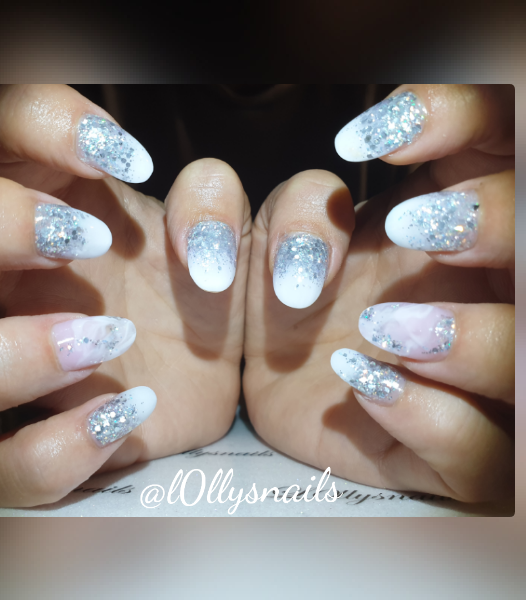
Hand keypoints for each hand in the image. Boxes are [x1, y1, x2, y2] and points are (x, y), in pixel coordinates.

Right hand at [0, 85, 250, 506]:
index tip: (121, 159)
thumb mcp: (227, 235)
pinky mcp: (44, 440)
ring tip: (110, 340)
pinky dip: (54, 451)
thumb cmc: (213, 292)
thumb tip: (194, 238)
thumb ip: (216, 205)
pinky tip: (125, 415)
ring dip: (11, 353)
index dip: (30, 121)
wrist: (227, 369)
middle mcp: (12, 283)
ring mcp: (17, 367)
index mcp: (51, 210)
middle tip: (85, 240)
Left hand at [244, 84, 513, 501]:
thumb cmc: (273, 302)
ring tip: (383, 329)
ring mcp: (470, 378)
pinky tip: (364, 389)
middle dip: (494, 223)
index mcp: (450, 226)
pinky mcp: (441, 451)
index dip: (461, 119)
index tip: (378, 137)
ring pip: (523, 361)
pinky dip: (431, 419)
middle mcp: (478, 296)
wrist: (255, 383)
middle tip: (413, 227)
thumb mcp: (275, 244)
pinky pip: (478, 453)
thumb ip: (297, 213)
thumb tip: (334, 223)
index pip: (494, 145)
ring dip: (474, 337)